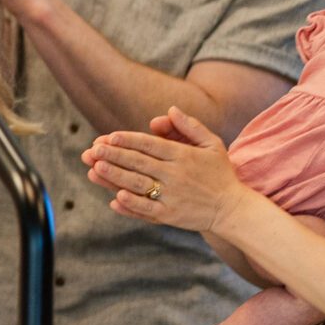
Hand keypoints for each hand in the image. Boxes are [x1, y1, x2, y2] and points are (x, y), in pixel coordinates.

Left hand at [84, 106, 250, 235]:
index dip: (128, 140)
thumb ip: (190, 126)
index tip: (109, 136)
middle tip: (92, 149)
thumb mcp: (212, 145)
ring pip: (138, 185)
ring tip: (95, 167)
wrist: (232, 209)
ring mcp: (172, 196)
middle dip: (113, 155)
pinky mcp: (170, 216)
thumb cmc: (220, 173)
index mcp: (183, 156)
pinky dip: (130, 205)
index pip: (150, 145)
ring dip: (115, 176)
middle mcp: (176, 175)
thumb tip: (170, 109)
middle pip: (139, 163)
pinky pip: (147, 210)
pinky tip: (114, 198)